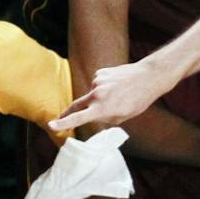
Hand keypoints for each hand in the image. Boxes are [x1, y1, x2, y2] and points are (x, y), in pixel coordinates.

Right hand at [53, 60, 168, 134]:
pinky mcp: (100, 72)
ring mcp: (97, 81)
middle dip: (67, 113)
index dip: (64, 123)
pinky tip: (117, 85)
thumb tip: (95, 115)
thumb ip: (106, 118)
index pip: (78, 118)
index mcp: (102, 108)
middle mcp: (96, 94)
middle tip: (60, 118)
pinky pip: (98, 84)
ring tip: (118, 95)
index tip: (51, 125)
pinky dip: (104, 87)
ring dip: (100, 97)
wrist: (148, 77)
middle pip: (77, 105)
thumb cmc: (138, 100)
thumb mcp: (122, 116)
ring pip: (93, 94)